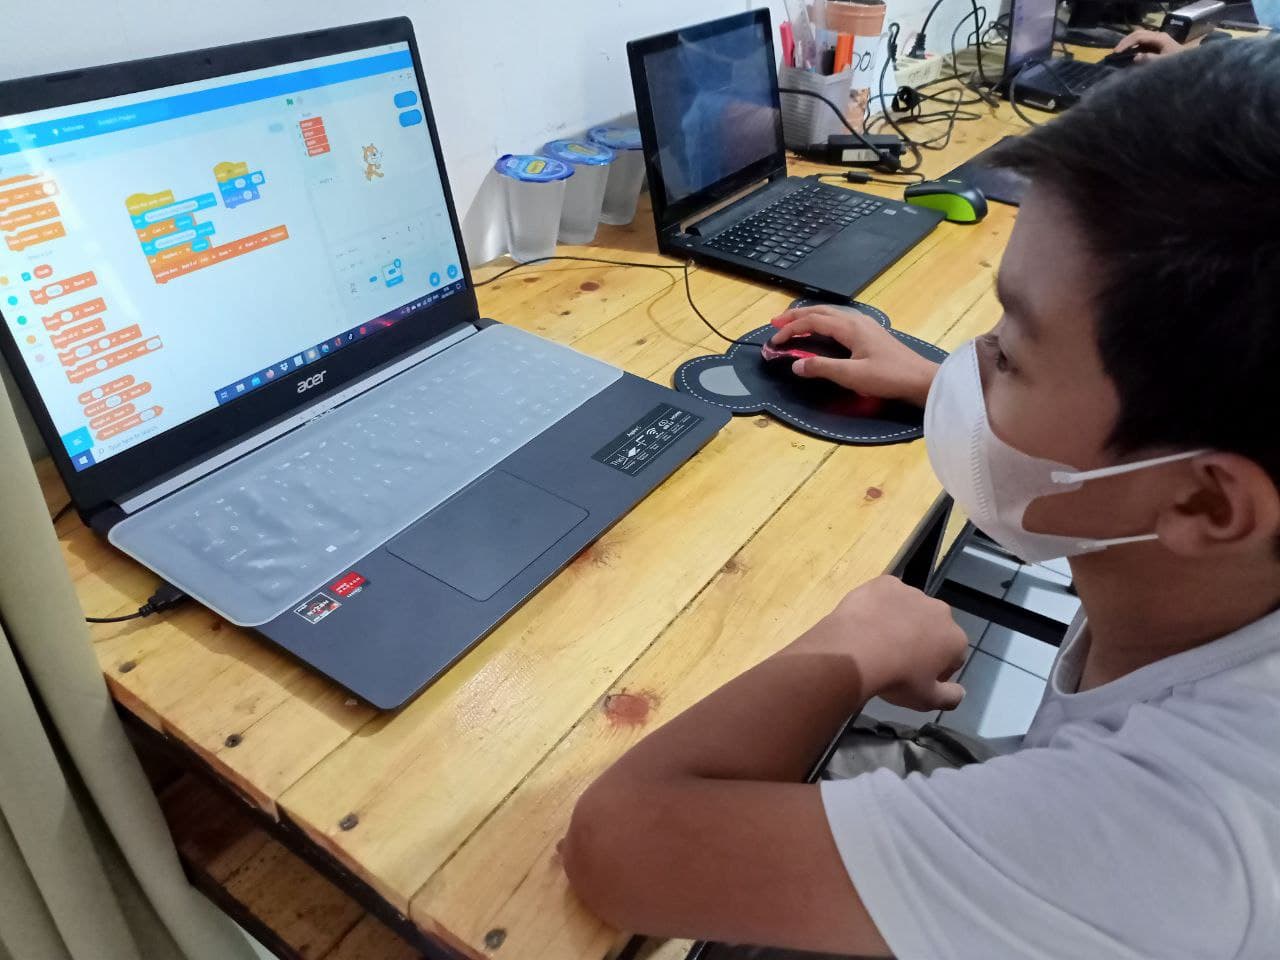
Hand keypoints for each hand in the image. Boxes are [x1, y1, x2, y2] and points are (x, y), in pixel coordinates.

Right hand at [769, 306, 938, 405]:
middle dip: (796, 316)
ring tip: (794, 324)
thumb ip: (822, 368)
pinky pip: (839, 320)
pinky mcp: (871, 334)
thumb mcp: (852, 376)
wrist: (920, 379)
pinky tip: (823, 330)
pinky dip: (823, 322)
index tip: (774, 341)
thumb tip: (796, 364)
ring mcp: (865, 325)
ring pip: (830, 314)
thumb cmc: (888, 377)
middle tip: (776, 323)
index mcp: (849, 327)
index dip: (790, 330)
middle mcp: (856, 320)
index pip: (812, 321)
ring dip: (809, 317)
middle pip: (820, 311)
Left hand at [790, 577, 967, 711]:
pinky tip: (866, 621)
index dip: (936, 670)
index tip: (916, 678)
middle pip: (934, 628)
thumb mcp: (927, 700)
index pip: (953, 657)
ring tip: (877, 640)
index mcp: (955, 638)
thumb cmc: (896, 679)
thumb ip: (950, 697)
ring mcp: (912, 593)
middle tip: (897, 659)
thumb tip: (960, 692)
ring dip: (901, 621)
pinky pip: (886, 595)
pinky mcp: (886, 583)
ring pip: (910, 609)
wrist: (855, 653)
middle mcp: (940, 610)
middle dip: (922, 641)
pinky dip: (880, 605)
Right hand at [1114, 29, 1184, 63]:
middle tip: (1114, 54)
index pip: (1139, 36)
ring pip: (1138, 39)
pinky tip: (1127, 57)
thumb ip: (1150, 60)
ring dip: (1128, 46)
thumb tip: (1135, 57)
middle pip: (1137, 35)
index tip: (1117, 53)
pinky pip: (1141, 45)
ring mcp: (1156, 41)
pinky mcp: (1155, 47)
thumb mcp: (1164, 63)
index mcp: (1159, 38)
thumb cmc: (1178, 64)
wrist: (1189, 67)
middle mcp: (1157, 36)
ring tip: (1118, 55)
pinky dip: (1132, 50)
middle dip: (1125, 43)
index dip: (1126, 43)